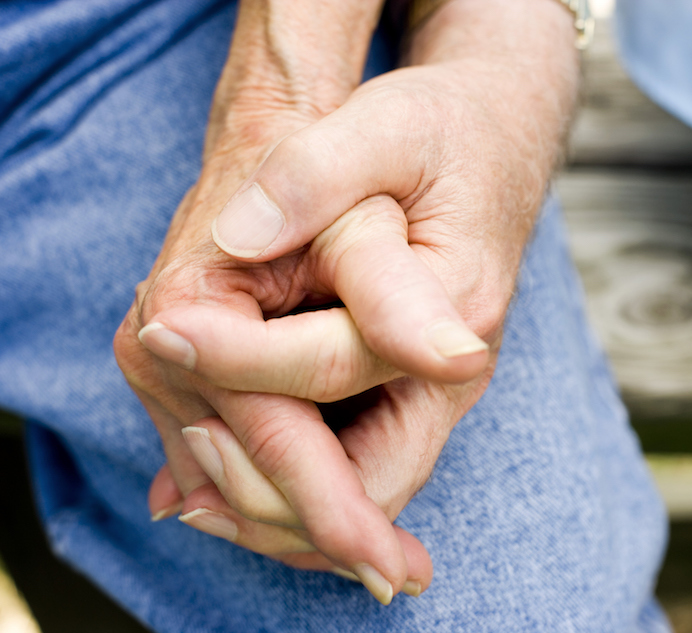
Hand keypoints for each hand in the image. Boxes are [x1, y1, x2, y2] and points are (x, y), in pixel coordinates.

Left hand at [140, 0, 577, 576]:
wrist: (492, 144)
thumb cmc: (443, 132)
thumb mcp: (385, 125)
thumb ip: (314, 175)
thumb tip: (233, 240)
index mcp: (454, 304)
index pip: (333, 364)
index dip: (237, 359)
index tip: (159, 330)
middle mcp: (451, 370)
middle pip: (364, 483)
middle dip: (263, 485)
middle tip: (181, 452)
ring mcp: (434, 390)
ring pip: (359, 494)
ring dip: (272, 502)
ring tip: (190, 488)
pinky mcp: (411, 393)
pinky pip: (355, 470)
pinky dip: (289, 483)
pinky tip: (225, 461)